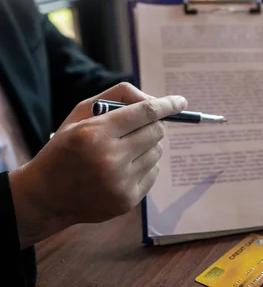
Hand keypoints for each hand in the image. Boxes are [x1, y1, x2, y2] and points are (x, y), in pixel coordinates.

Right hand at [9, 82, 186, 247]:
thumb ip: (117, 98)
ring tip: (123, 150)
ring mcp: (120, 182)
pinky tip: (123, 168)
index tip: (180, 101)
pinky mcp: (127, 200)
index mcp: (95, 133)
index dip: (167, 105)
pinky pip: (154, 172)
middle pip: (156, 131)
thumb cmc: (66, 148)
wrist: (46, 196)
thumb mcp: (80, 115)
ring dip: (147, 146)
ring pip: (157, 152)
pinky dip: (145, 165)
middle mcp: (109, 158)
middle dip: (152, 125)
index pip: (145, 113)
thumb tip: (156, 100)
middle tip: (138, 127)